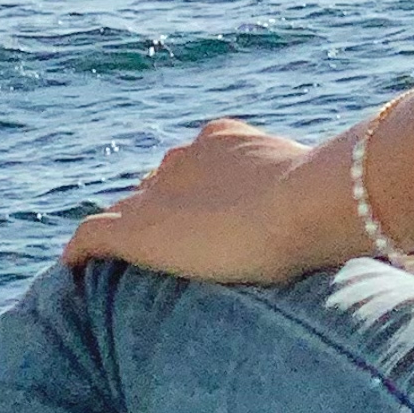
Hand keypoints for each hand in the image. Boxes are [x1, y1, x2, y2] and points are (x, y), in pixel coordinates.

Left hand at [62, 117, 348, 287]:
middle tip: (171, 256)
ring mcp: (157, 190)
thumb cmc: (326, 199)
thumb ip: (303, 194)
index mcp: (223, 139)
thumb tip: (339, 212)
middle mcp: (183, 157)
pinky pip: (90, 236)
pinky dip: (80, 253)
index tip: (201, 227)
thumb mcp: (313, 188)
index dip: (190, 198)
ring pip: (125, 211)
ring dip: (127, 234)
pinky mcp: (137, 228)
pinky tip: (74, 274)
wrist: (306, 202)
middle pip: (154, 187)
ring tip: (125, 270)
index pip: (189, 168)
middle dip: (158, 213)